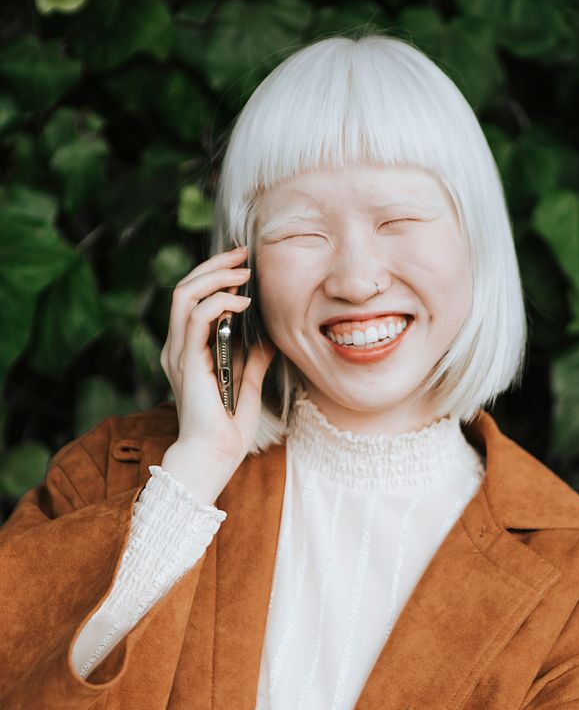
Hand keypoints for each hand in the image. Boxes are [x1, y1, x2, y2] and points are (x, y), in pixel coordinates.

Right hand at [159, 244, 276, 501]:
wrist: (214, 456)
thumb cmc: (228, 429)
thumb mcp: (247, 386)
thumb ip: (254, 361)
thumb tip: (269, 339)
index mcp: (188, 351)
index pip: (192, 300)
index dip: (214, 276)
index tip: (243, 265)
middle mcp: (177, 347)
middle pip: (184, 288)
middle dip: (214, 266)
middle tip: (243, 254)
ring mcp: (178, 353)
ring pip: (184, 295)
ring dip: (215, 276)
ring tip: (243, 271)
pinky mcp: (187, 361)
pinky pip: (197, 317)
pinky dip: (219, 303)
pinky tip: (243, 302)